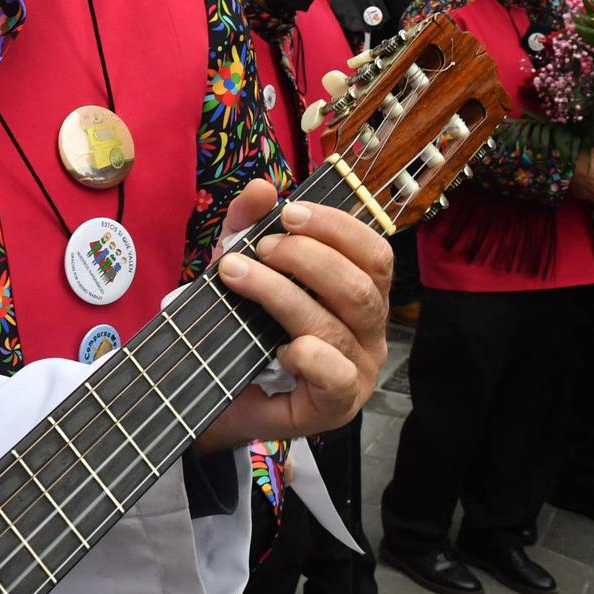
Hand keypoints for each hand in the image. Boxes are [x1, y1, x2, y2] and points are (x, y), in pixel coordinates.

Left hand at [193, 179, 389, 450]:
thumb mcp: (241, 266)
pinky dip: (307, 355)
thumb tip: (260, 188)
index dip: (337, 227)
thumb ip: (247, 226)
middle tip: (259, 248)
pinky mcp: (336, 405)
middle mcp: (369, 331)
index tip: (289, 212)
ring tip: (236, 274)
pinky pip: (335, 375)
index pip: (375, 253)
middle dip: (305, 257)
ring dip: (280, 292)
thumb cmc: (242, 327)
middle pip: (359, 286)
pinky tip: (279, 347)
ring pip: (334, 324)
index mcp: (361, 293)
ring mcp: (358, 370)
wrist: (218, 394)